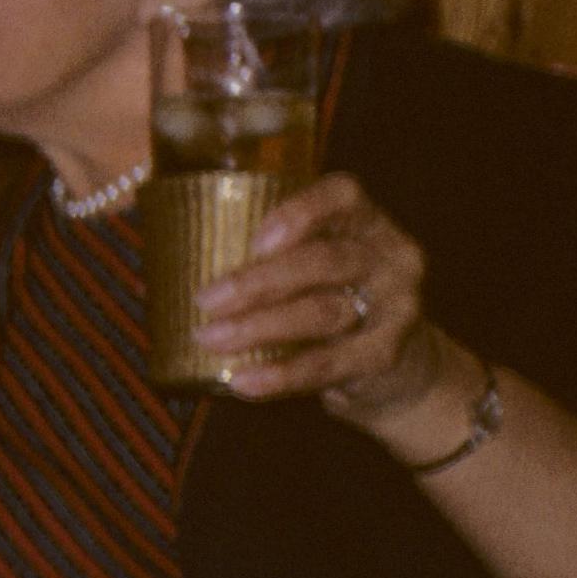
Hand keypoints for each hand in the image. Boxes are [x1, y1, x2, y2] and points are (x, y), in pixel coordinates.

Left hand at [197, 172, 458, 436]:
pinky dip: (280, 375)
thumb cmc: (335, 304)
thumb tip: (177, 262)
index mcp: (370, 225)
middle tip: (205, 300)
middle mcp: (392, 259)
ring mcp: (396, 308)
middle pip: (325, 261)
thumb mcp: (319, 270)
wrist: (399, 369)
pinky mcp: (385, 355)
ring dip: (259, 327)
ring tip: (210, 338)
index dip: (301, 212)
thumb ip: (276, 257)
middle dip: (258, 281)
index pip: (345, 195)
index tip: (255, 241)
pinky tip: (242, 381)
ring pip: (323, 313)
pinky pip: (326, 365)